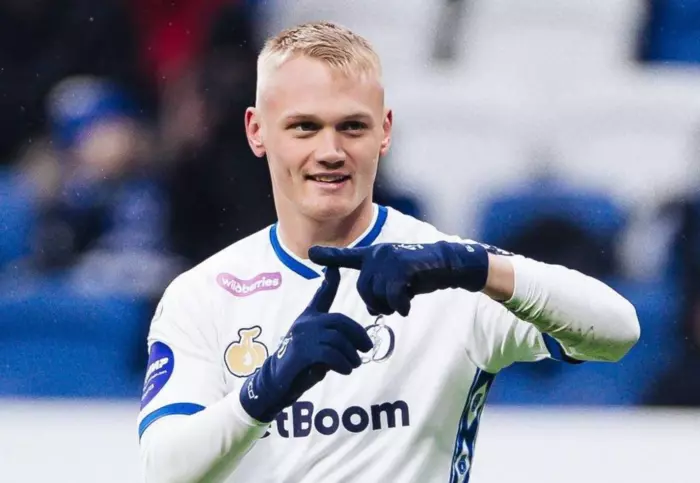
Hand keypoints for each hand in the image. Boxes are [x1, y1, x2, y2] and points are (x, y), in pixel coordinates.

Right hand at [239, 267, 372, 422]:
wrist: (275, 384)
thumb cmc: (299, 366)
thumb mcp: (316, 348)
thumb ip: (330, 339)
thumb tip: (354, 345)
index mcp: (309, 318)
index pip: (322, 295)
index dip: (330, 281)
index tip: (335, 268)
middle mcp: (306, 323)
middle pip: (340, 321)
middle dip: (358, 335)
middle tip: (366, 349)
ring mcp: (303, 336)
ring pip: (338, 339)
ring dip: (351, 355)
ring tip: (354, 364)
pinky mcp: (302, 352)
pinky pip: (330, 354)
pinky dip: (343, 363)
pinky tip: (346, 370)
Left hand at [309, 242, 488, 316]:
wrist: (449, 265)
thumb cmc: (423, 274)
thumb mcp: (398, 281)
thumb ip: (381, 290)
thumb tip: (372, 308)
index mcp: (375, 256)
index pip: (348, 256)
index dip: (329, 256)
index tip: (311, 253)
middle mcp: (379, 254)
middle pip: (364, 290)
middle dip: (378, 303)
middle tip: (395, 304)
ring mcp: (390, 258)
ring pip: (378, 295)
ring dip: (391, 305)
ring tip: (404, 301)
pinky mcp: (402, 266)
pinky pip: (392, 296)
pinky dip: (400, 305)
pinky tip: (408, 304)